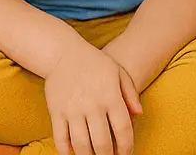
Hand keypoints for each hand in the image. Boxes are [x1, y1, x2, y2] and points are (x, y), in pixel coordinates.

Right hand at [43, 38, 143, 154]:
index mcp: (110, 97)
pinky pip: (60, 138)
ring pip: (81, 144)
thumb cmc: (94, 62)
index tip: (125, 154)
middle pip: (102, 143)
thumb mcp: (118, 71)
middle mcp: (92, 105)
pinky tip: (71, 154)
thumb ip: (131, 93)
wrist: (62, 51)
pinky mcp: (56, 111)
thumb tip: (139, 114)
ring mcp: (72, 109)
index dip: (126, 148)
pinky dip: (65, 152)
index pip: (123, 131)